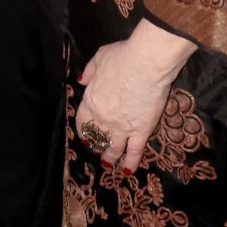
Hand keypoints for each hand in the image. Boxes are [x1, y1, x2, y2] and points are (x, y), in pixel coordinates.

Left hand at [76, 19, 195, 173]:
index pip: (83, 121)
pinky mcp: (140, 132)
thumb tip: (81, 81)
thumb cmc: (123, 56)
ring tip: (108, 162)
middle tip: (98, 150)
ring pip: (113, 148)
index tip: (85, 136)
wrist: (146, 63)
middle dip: (96, 144)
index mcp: (91, 100)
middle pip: (97, 136)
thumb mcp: (99, 58)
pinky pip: (133, 152)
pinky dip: (130, 162)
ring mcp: (121, 127)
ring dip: (109, 156)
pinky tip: (128, 169)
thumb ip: (89, 72)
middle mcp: (102, 118)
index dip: (84, 130)